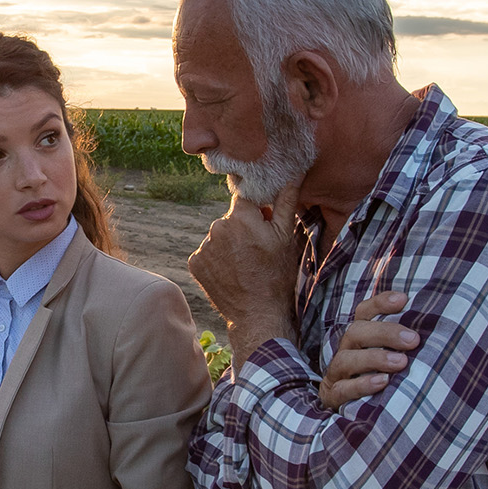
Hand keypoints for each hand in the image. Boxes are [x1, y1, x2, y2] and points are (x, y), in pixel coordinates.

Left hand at [188, 184, 303, 369]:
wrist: (257, 314)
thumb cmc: (277, 275)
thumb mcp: (286, 236)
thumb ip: (286, 201)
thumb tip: (292, 173)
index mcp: (239, 216)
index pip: (245, 197)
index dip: (257, 207)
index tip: (263, 219)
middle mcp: (216, 227)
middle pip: (231, 218)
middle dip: (243, 227)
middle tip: (258, 249)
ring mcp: (203, 247)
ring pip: (219, 236)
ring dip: (230, 244)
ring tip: (245, 264)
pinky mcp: (195, 263)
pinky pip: (208, 253)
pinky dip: (217, 259)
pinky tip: (232, 272)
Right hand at [319, 291, 418, 409]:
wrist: (356, 416)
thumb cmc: (384, 379)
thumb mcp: (395, 357)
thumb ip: (407, 343)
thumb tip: (440, 325)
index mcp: (360, 338)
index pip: (364, 313)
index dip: (380, 304)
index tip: (403, 300)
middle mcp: (346, 352)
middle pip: (356, 332)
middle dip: (385, 333)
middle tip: (413, 340)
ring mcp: (338, 375)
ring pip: (346, 360)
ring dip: (374, 358)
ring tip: (401, 362)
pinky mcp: (333, 397)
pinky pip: (343, 389)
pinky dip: (362, 384)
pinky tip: (382, 383)